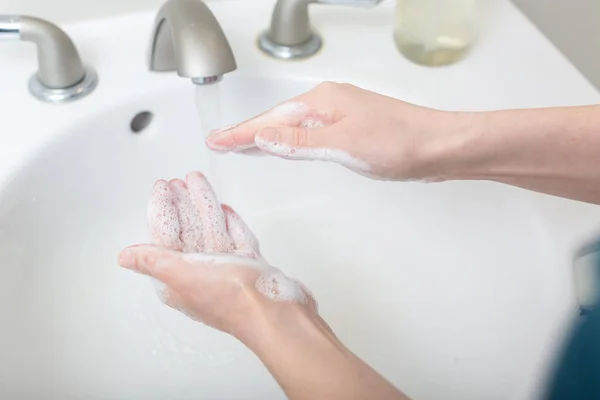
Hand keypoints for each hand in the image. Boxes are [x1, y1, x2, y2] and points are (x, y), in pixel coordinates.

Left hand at [118, 172, 316, 340]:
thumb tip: (125, 257)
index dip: (163, 209)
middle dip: (184, 204)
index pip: (165, 237)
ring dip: (205, 206)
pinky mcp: (250, 269)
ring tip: (200, 183)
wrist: (275, 311)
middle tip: (180, 181)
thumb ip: (154, 261)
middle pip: (189, 232)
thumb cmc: (231, 297)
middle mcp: (200, 275)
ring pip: (213, 232)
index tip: (163, 186)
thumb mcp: (182, 275)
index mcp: (178, 278)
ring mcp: (227, 271)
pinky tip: (226, 211)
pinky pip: (237, 241)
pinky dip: (230, 225)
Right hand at [206, 82, 459, 180]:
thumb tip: (262, 137)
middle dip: (246, 133)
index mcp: (322, 102)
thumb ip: (299, 143)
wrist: (439, 147)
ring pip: (292, 128)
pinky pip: (308, 136)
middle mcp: (328, 105)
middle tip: (220, 142)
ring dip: (265, 138)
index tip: (216, 141)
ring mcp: (339, 117)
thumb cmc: (400, 141)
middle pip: (277, 121)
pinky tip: (285, 149)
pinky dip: (289, 143)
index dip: (240, 133)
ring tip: (241, 146)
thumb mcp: (342, 144)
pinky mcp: (350, 131)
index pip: (270, 121)